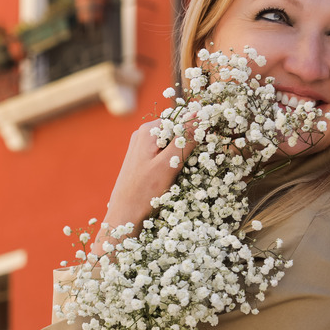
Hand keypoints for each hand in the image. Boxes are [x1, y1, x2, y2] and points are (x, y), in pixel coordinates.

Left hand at [94, 121, 187, 252]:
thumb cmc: (145, 191)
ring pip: (171, 144)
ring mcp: (141, 147)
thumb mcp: (169, 164)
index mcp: (147, 130)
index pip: (180, 119)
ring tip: (182, 173)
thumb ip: (184, 138)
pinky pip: (164, 155)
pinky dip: (173, 163)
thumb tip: (200, 115)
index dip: (195, 130)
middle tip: (193, 164)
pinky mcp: (142, 160)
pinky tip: (173, 178)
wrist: (125, 214)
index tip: (205, 146)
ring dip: (182, 156)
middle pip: (175, 131)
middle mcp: (142, 135)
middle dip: (188, 144)